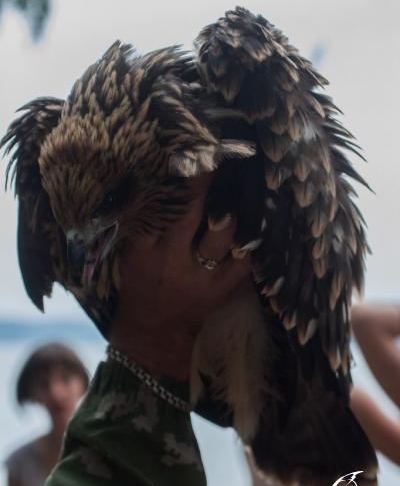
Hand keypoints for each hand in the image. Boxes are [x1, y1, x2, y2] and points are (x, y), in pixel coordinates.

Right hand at [111, 174, 250, 379]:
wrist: (155, 331)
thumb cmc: (140, 285)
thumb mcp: (131, 254)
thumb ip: (143, 223)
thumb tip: (161, 181)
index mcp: (142, 249)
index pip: (157, 208)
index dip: (172, 180)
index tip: (184, 154)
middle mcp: (170, 260)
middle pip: (189, 214)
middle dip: (203, 182)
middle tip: (217, 154)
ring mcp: (199, 276)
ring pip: (222, 234)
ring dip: (234, 206)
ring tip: (244, 180)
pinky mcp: (221, 289)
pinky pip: (243, 259)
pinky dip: (252, 239)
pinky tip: (261, 217)